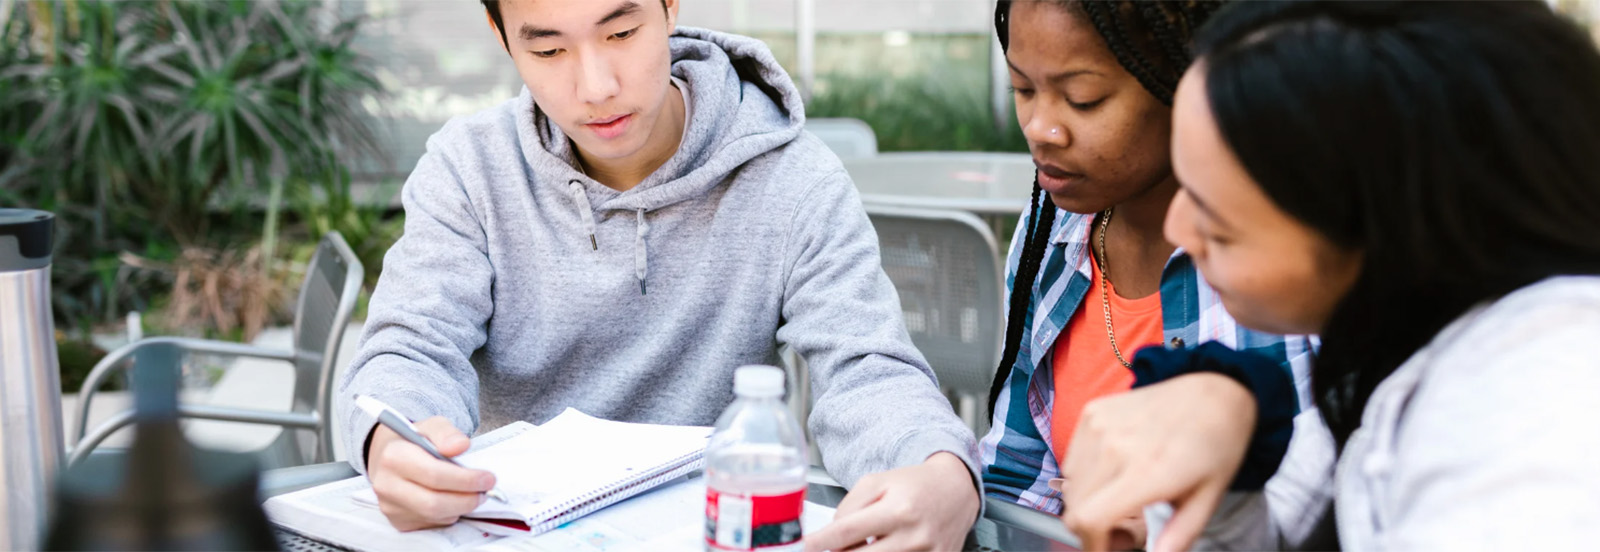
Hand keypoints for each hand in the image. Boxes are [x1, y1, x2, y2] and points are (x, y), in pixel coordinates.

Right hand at [366, 416, 497, 530]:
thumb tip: (461, 446)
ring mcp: (390, 507)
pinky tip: (453, 500)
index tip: (488, 478)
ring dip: (461, 507)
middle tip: (485, 491)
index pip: (434, 475)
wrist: (388, 458)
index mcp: (393, 457)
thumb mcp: (432, 426)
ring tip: (472, 493)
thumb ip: (447, 433)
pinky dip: (449, 514)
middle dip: (467, 499)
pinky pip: (432, 524)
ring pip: (435, 516)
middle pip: (434, 503)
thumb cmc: (415, 441)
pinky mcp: (398, 522)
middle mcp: (386, 485)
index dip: (465, 480)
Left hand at [805, 452, 978, 550]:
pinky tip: (884, 546)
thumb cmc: (914, 484)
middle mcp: (914, 535)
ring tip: (866, 542)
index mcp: (897, 510)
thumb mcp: (876, 482)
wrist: (956, 489)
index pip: (847, 533)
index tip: (806, 546)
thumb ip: (849, 507)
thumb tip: (830, 536)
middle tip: (834, 546)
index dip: (821, 542)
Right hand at [1061, 373, 1255, 551]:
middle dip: (1094, 528)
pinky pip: (1072, 459)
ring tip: (1122, 495)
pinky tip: (1116, 469)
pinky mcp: (1092, 412)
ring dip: (1088, 501)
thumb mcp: (1206, 500)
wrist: (1214, 390)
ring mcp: (1098, 425)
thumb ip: (1177, 538)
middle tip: (1126, 523)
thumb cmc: (1215, 446)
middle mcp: (1114, 446)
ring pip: (1069, 485)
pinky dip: (1086, 474)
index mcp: (1146, 471)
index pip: (1088, 519)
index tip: (1110, 548)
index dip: (1092, 545)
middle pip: (1074, 508)